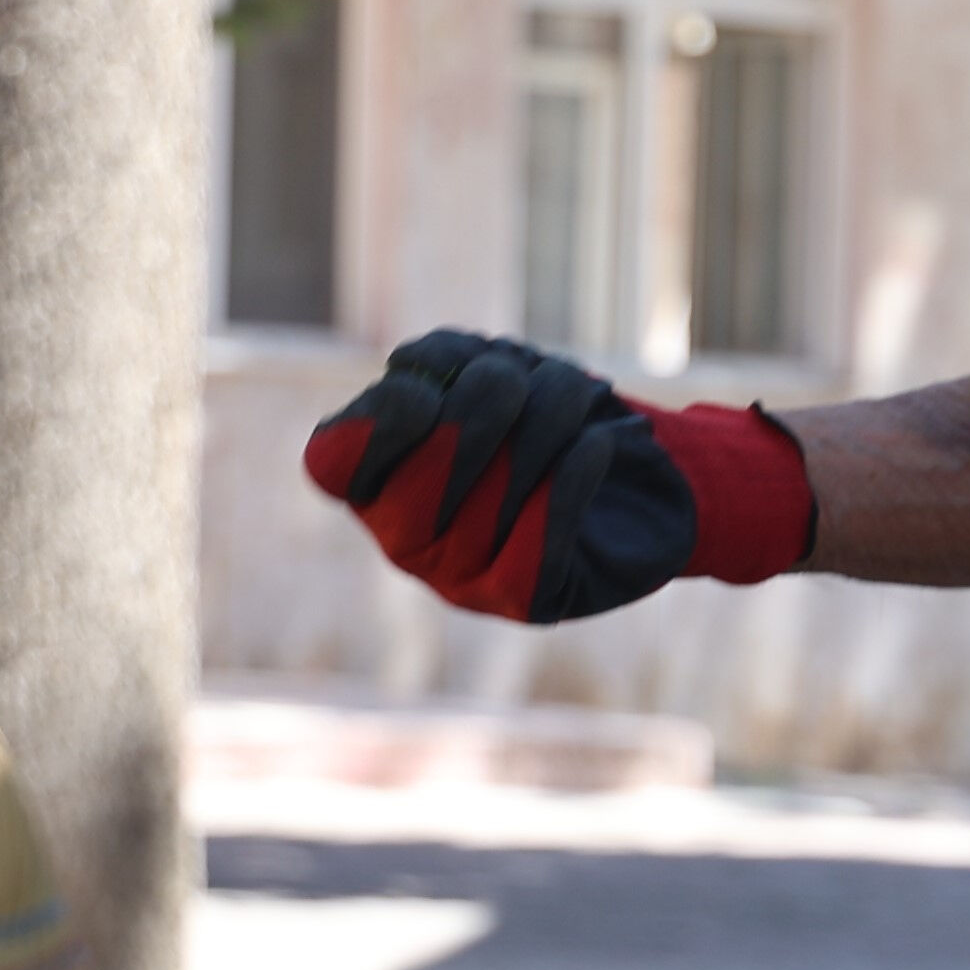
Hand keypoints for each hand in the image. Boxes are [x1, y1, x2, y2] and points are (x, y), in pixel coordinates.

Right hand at [302, 328, 812, 623]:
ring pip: (495, 487)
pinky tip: (596, 446)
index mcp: (369, 475)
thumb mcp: (481, 367)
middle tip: (516, 381)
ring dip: (546, 420)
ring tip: (572, 400)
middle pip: (426, 460)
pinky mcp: (521, 602)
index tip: (430, 391)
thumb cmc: (538, 411)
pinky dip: (574, 479)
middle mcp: (399, 535)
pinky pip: (538, 543)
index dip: (381, 420)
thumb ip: (439, 367)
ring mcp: (456, 576)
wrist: (637, 487)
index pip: (333, 459)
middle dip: (486, 402)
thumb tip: (427, 396)